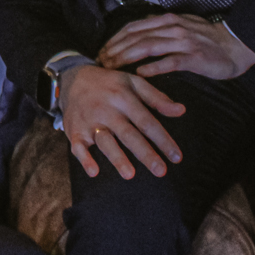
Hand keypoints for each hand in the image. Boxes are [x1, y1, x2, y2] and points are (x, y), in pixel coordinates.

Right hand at [57, 64, 186, 180]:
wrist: (72, 79)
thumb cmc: (110, 84)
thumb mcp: (133, 83)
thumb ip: (157, 98)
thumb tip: (181, 110)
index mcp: (124, 98)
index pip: (147, 121)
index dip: (163, 140)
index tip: (176, 157)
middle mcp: (107, 111)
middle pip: (128, 134)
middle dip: (145, 153)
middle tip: (161, 171)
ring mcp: (89, 122)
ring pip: (105, 141)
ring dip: (117, 157)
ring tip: (130, 174)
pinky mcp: (75, 131)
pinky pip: (78, 147)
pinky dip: (85, 160)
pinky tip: (94, 172)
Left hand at [99, 11, 254, 79]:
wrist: (235, 46)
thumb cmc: (206, 39)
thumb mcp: (181, 26)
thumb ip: (160, 28)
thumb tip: (136, 32)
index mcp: (167, 20)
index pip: (133, 27)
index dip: (114, 39)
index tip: (101, 51)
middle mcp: (172, 28)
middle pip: (136, 37)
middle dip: (114, 49)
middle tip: (100, 63)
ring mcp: (183, 42)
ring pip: (148, 47)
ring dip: (126, 57)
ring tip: (112, 68)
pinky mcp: (194, 58)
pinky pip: (170, 62)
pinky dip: (153, 67)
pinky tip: (140, 74)